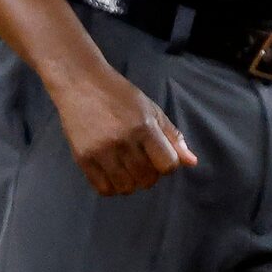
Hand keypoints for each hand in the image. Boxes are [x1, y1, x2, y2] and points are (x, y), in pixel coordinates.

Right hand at [51, 65, 197, 195]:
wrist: (80, 83)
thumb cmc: (119, 94)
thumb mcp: (151, 110)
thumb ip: (172, 136)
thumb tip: (192, 163)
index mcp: (144, 127)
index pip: (168, 165)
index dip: (167, 165)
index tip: (158, 156)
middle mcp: (123, 141)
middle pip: (147, 179)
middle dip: (149, 175)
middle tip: (141, 162)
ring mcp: (101, 151)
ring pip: (126, 187)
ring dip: (130, 183)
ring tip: (126, 169)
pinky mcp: (82, 158)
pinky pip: (103, 188)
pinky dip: (111, 187)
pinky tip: (111, 174)